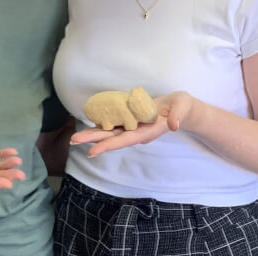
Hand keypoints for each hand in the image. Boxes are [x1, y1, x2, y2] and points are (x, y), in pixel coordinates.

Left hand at [70, 91, 194, 157]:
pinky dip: (101, 125)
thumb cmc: (182, 107)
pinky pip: (114, 124)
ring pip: (110, 132)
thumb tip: (175, 125)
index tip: (93, 151)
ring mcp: (134, 126)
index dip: (109, 145)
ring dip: (93, 134)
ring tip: (75, 137)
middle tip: (73, 141)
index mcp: (148, 131)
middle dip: (93, 140)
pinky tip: (89, 126)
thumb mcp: (183, 107)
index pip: (125, 140)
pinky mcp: (132, 119)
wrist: (181, 109)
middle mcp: (137, 131)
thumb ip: (179, 116)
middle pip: (112, 138)